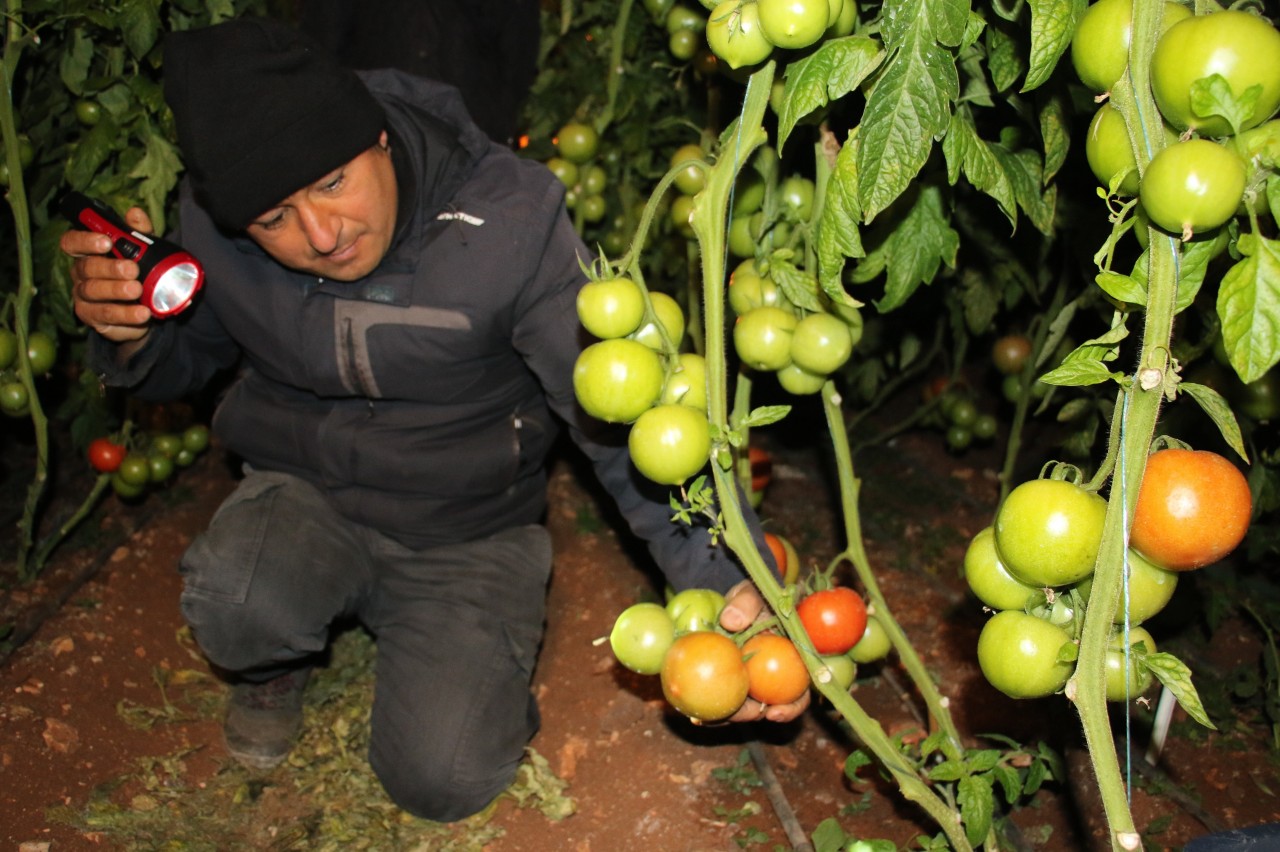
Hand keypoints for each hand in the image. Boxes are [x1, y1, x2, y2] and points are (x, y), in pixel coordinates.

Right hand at [62, 206, 154, 344]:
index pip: (72, 242)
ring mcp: (85, 298)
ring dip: (116, 290)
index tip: (106, 241)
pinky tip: (142, 312)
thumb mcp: (142, 252)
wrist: (144, 310)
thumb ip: (139, 233)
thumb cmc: (137, 274)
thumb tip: (135, 212)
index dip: (85, 240)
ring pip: (94, 292)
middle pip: (86, 268)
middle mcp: (81, 275)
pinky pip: (107, 315)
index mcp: (87, 254)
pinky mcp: (94, 318)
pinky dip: (126, 314)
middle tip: (132, 269)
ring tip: (137, 290)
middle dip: (109, 267)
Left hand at [718, 580, 810, 723]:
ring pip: (742, 707)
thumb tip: (731, 621)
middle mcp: (775, 677)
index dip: (791, 708)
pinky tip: (693, 714)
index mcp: (792, 662)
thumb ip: (746, 603)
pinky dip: (711, 707)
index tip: (773, 713)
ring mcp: (753, 682)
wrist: (735, 602)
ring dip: (726, 717)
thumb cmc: (753, 595)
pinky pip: (722, 698)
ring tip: (704, 719)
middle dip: (750, 716)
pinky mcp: (731, 681)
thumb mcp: (752, 593)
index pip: (799, 693)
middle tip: (733, 714)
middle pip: (769, 707)